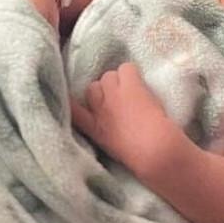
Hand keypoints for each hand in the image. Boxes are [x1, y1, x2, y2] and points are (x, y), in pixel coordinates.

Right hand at [71, 63, 177, 180]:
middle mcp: (99, 109)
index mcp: (93, 129)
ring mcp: (113, 95)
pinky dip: (133, 74)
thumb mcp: (109, 147)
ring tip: (131, 91)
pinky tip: (140, 85)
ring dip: (119, 80)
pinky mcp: (130, 85)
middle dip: (104, 90)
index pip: (71, 110)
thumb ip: (100, 131)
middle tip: (119, 98)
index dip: (69, 101)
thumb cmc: (137, 155)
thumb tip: (105, 121)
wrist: (154, 150)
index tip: (69, 98)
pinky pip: (126, 68)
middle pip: (92, 87)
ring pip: (109, 75)